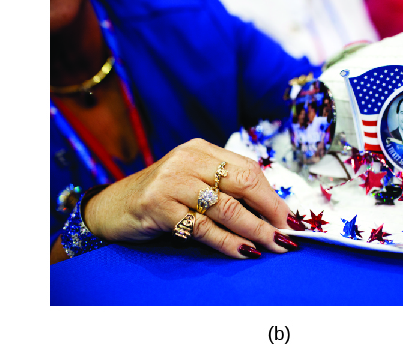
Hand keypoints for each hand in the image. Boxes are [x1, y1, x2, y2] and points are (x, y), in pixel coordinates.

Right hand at [82, 139, 295, 258]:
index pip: (247, 169)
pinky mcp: (158, 206)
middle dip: (270, 211)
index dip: (273, 195)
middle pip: (242, 183)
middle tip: (288, 234)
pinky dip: (228, 242)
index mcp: (199, 151)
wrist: (111, 208)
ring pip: (226, 207)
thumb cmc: (158, 199)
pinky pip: (203, 227)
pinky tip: (243, 252)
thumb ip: (222, 189)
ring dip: (255, 230)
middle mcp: (186, 160)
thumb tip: (271, 214)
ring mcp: (171, 182)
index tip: (291, 219)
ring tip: (273, 246)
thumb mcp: (190, 184)